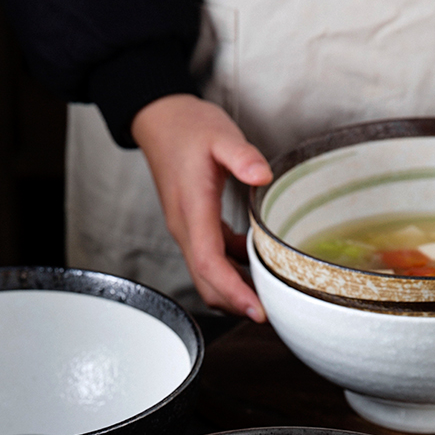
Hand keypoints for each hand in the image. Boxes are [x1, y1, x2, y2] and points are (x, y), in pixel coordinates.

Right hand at [131, 94, 272, 320]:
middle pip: (208, 282)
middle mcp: (186, 229)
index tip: (257, 310)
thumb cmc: (188, 128)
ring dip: (235, 291)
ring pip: (208, 276)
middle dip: (238, 303)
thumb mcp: (220, 134)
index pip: (210, 265)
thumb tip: (263, 176)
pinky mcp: (193, 228)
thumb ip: (242, 156)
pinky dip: (233, 271)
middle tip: (274, 313)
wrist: (160, 120)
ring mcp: (188, 231)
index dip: (233, 292)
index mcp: (192, 211)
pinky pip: (212, 261)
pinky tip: (257, 264)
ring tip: (270, 296)